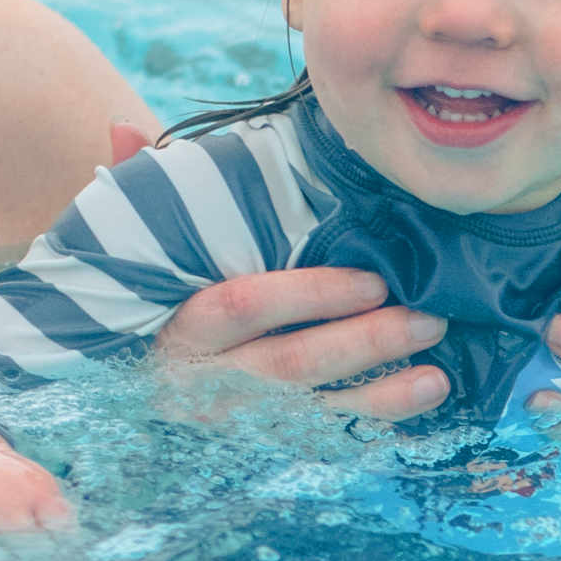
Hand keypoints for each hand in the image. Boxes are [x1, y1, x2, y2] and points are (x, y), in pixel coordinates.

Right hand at [111, 120, 449, 421]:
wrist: (123, 373)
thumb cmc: (151, 289)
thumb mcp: (132, 244)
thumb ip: (133, 185)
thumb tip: (121, 125)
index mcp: (179, 323)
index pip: (244, 308)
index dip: (309, 296)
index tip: (373, 280)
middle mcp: (206, 376)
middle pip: (290, 363)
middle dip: (364, 342)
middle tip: (428, 316)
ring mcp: (236, 414)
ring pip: (314, 407)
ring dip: (381, 391)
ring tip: (439, 370)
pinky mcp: (262, 435)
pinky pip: (325, 432)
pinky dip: (376, 418)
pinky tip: (424, 396)